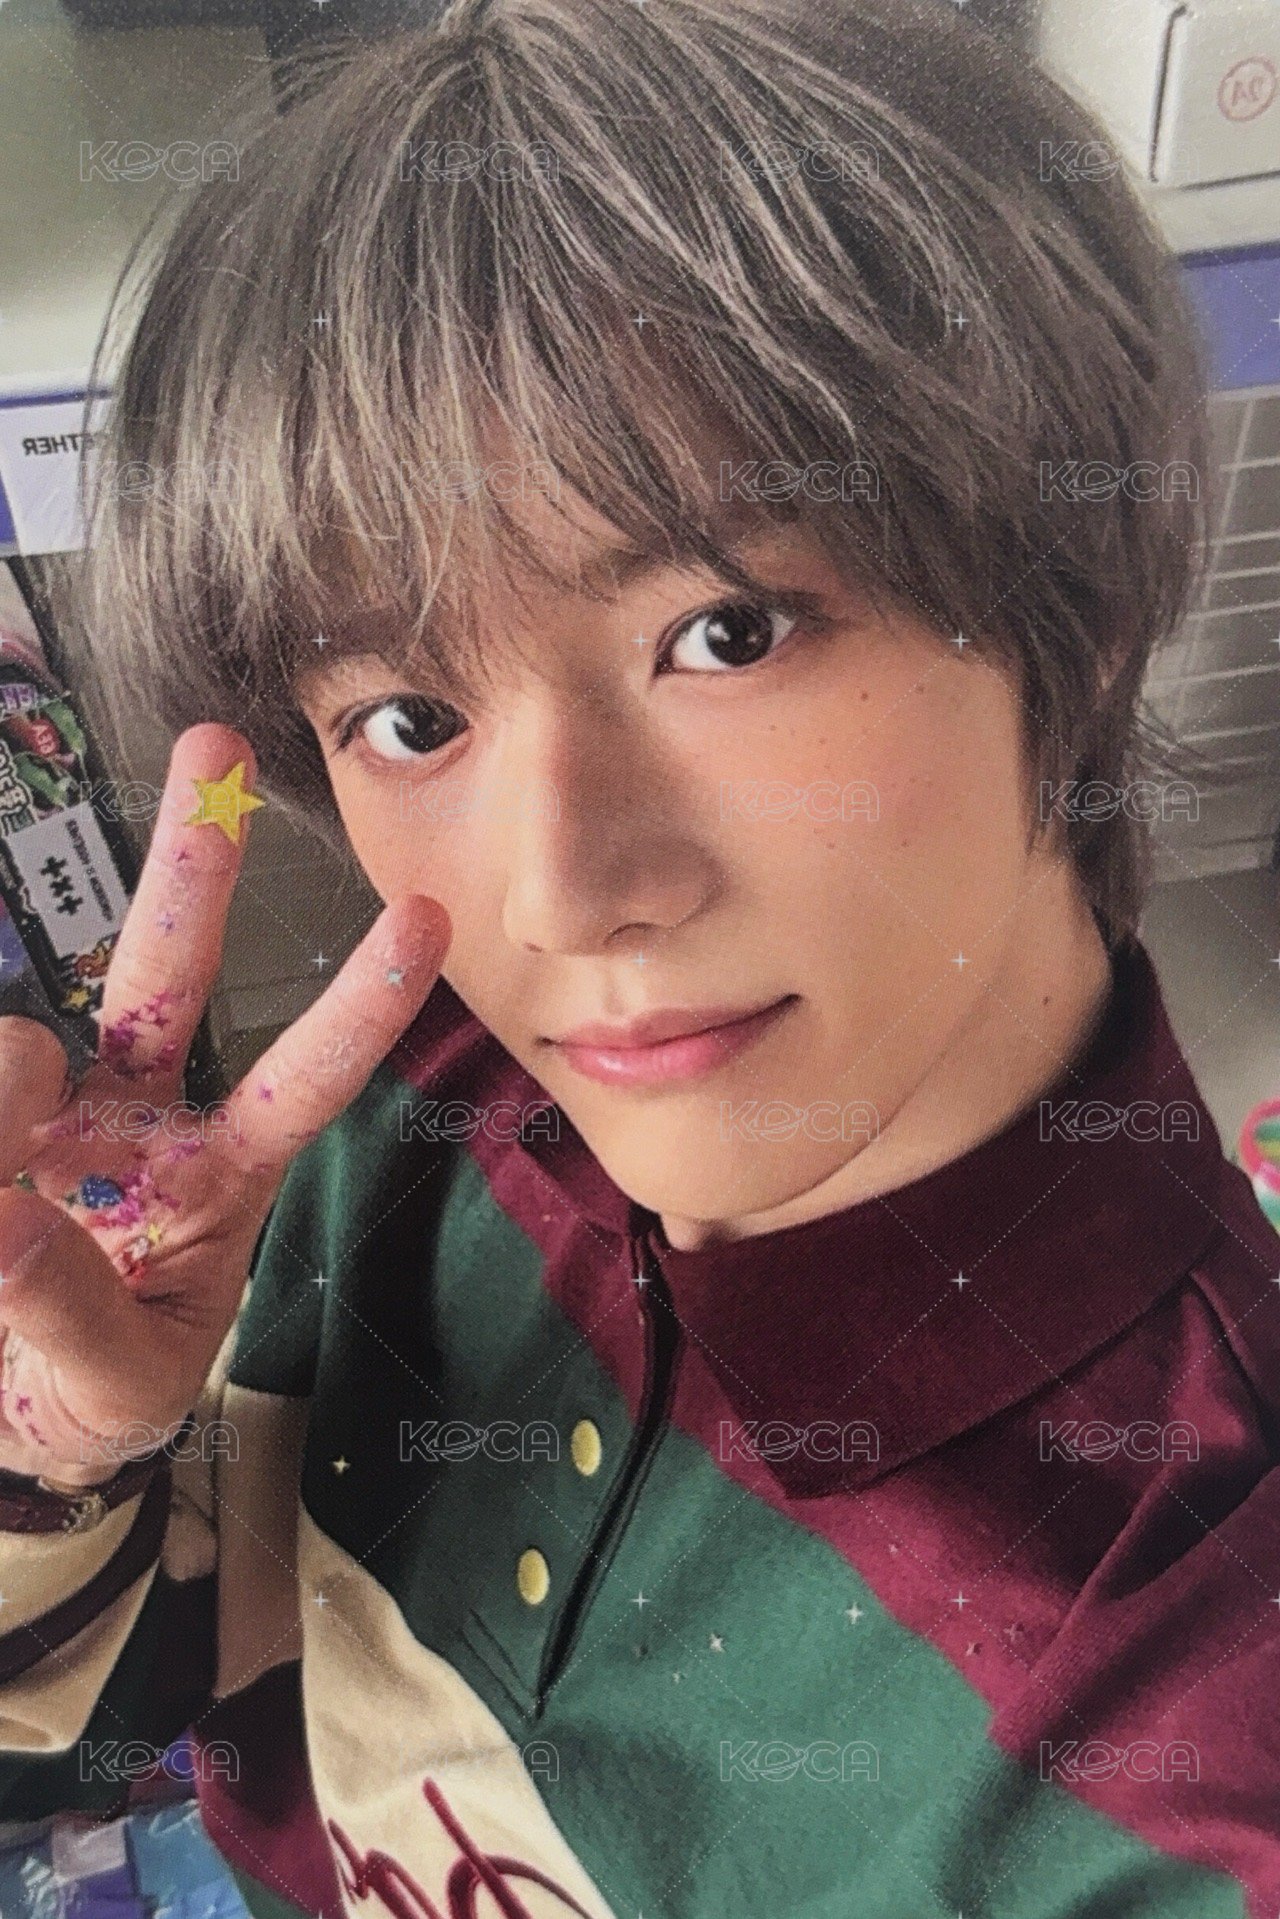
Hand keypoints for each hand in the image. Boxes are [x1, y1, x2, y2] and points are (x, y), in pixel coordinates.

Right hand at [0, 723, 449, 1486]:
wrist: (13, 1416)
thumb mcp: (114, 1380)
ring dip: (9, 1094)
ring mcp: (52, 1115)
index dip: (357, 1007)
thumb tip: (9, 1211)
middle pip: (169, 975)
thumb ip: (68, 1311)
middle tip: (216, 748)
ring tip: (11, 1191)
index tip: (426, 917)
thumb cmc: (95, 1390)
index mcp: (215, 1176)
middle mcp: (139, 1119)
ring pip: (27, 1045)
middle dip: (194, 865)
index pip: (297, 1083)